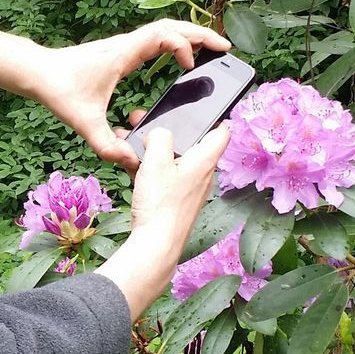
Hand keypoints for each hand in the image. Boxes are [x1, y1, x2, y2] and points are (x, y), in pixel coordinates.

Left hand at [33, 20, 229, 170]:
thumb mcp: (84, 123)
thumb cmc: (59, 90)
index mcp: (123, 54)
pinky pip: (155, 39)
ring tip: (213, 48)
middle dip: (201, 34)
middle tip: (226, 48)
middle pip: (172, 26)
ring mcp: (125, 45)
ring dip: (190, 35)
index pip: (162, 36)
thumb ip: (107, 145)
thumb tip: (132, 161)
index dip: (182, 46)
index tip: (190, 67)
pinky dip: (175, 42)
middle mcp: (127, 44)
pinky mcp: (121, 51)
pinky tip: (183, 56)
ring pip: (165, 29)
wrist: (38, 72)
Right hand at [129, 123, 229, 239]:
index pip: (221, 131)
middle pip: (191, 144)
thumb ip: (159, 137)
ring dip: (155, 151)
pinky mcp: (176, 200)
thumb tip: (159, 132)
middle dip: (169, 132)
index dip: (213, 116)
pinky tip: (133, 167)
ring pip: (174, 160)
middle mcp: (202, 174)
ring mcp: (189, 188)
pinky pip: (166, 176)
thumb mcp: (156, 161)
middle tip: (148, 124)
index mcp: (204, 160)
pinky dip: (151, 169)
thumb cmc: (161, 205)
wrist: (156, 244)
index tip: (197, 109)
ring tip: (133, 146)